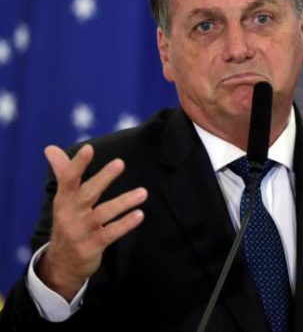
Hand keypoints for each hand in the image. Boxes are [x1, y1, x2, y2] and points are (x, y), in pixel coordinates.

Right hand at [38, 144, 146, 299]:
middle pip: (87, 194)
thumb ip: (63, 172)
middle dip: (103, 178)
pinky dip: (124, 224)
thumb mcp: (63, 199)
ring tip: (143, 193)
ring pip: (102, 214)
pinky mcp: (92, 246)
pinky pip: (109, 234)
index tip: (88, 148)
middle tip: (120, 162)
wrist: (62, 263)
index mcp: (64, 199)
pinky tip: (139, 215)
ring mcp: (81, 231)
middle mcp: (71, 214)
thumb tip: (50, 148)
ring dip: (123, 203)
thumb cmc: (68, 222)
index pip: (68, 179)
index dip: (77, 164)